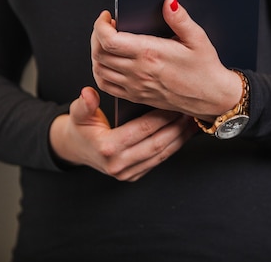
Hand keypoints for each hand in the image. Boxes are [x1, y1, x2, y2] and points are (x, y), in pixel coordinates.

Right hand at [49, 87, 196, 181]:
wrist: (76, 149)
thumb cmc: (81, 127)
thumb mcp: (78, 113)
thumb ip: (84, 103)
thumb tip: (88, 93)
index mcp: (107, 148)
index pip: (142, 130)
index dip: (161, 117)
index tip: (175, 104)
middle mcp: (118, 164)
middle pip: (156, 143)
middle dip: (177, 127)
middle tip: (190, 111)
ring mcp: (127, 173)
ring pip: (161, 154)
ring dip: (180, 138)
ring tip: (193, 122)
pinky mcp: (134, 176)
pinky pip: (159, 160)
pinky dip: (174, 147)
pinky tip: (184, 134)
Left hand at [91, 0, 242, 120]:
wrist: (212, 97)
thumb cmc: (205, 70)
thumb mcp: (197, 38)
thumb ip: (180, 19)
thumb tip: (169, 2)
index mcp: (150, 54)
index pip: (109, 40)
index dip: (100, 25)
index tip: (107, 17)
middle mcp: (139, 71)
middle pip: (99, 52)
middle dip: (97, 35)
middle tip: (106, 26)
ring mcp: (135, 85)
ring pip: (99, 69)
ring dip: (97, 53)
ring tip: (107, 42)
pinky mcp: (136, 96)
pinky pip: (106, 85)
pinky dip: (100, 72)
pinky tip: (108, 63)